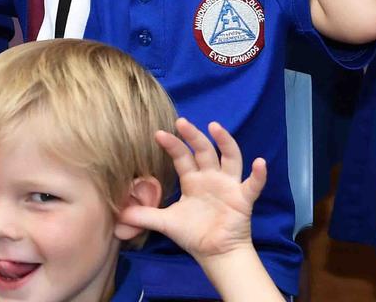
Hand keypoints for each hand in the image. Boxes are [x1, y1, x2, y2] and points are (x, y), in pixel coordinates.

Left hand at [118, 118, 265, 262]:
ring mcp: (228, 186)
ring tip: (216, 127)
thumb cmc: (193, 233)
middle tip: (181, 122)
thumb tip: (116, 213)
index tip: (158, 133)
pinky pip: (253, 185)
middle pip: (204, 151)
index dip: (172, 144)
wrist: (215, 254)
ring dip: (225, 142)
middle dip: (193, 136)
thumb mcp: (164, 222)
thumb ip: (142, 215)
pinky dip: (258, 174)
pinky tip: (260, 163)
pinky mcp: (243, 199)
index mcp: (192, 180)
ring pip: (230, 158)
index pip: (181, 156)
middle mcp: (211, 177)